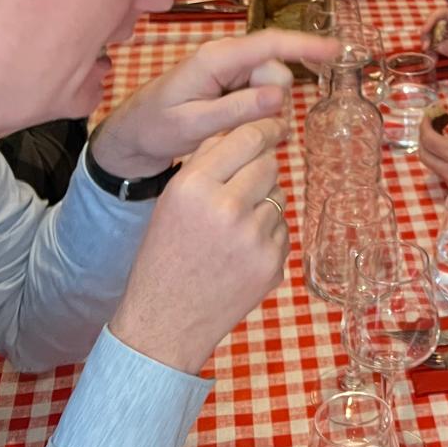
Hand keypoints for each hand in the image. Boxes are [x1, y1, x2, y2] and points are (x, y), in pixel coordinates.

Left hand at [93, 29, 338, 180]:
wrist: (132, 134)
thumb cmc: (155, 127)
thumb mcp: (194, 124)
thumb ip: (237, 109)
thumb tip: (280, 95)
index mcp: (215, 58)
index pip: (269, 44)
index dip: (305, 44)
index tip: (336, 50)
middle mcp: (226, 56)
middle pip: (273, 67)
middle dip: (275, 97)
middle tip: (247, 129)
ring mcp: (229, 68)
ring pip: (270, 82)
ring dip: (265, 107)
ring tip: (230, 129)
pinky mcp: (231, 82)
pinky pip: (260, 91)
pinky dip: (260, 109)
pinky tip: (239, 126)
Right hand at [109, 118, 288, 374]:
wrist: (165, 322)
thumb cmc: (165, 255)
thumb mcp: (172, 199)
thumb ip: (206, 160)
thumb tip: (246, 126)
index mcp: (194, 186)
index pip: (247, 138)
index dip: (264, 128)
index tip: (273, 124)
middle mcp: (226, 208)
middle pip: (269, 163)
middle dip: (261, 168)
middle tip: (244, 185)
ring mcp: (253, 238)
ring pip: (279, 195)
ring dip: (263, 203)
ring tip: (233, 228)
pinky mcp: (272, 263)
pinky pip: (282, 228)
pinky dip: (267, 234)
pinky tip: (240, 252)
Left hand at [417, 107, 447, 189]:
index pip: (428, 139)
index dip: (424, 125)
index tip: (429, 115)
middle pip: (423, 154)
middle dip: (424, 138)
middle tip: (432, 126)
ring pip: (431, 165)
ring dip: (432, 149)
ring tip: (445, 136)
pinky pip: (442, 173)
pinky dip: (442, 161)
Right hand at [419, 6, 447, 77]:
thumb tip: (439, 46)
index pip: (443, 13)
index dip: (431, 20)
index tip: (424, 32)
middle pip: (434, 23)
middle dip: (427, 34)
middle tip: (425, 47)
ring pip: (432, 35)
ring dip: (427, 44)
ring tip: (430, 55)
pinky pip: (434, 46)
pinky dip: (431, 52)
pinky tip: (434, 60)